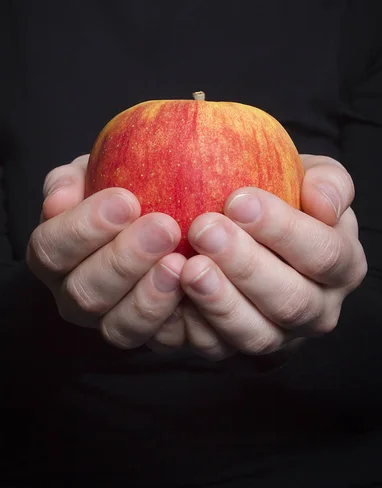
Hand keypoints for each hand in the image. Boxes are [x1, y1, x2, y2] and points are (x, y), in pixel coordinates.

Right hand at [27, 155, 186, 351]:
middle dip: (124, 260)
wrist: (168, 212)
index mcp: (54, 256)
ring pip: (119, 327)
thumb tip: (57, 201)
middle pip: (85, 293)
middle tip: (165, 228)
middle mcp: (76, 296)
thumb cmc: (126, 188)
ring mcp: (111, 322)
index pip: (50, 249)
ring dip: (150, 296)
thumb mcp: (97, 170)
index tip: (125, 201)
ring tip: (180, 262)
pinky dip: (180, 318)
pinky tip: (199, 287)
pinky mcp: (152, 337)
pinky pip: (161, 341)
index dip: (83, 229)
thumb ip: (72, 179)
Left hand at [180, 155, 367, 360]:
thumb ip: (329, 182)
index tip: (238, 200)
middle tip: (204, 230)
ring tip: (189, 266)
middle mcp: (318, 310)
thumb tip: (324, 204)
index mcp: (343, 265)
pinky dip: (192, 326)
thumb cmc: (286, 199)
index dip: (282, 229)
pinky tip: (172, 293)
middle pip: (290, 301)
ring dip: (219, 302)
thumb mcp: (312, 177)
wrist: (253, 233)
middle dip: (245, 266)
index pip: (324, 254)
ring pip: (256, 334)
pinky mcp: (240, 352)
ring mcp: (280, 337)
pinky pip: (217, 349)